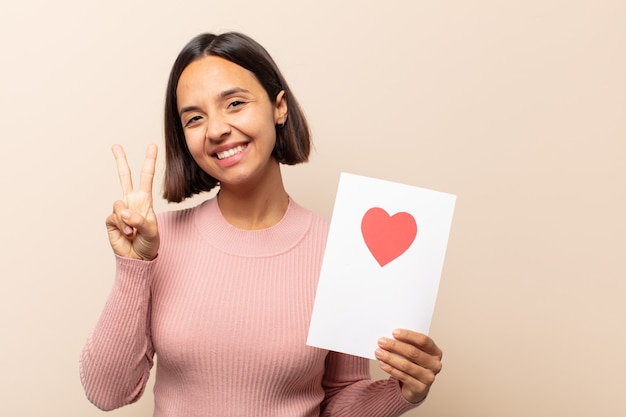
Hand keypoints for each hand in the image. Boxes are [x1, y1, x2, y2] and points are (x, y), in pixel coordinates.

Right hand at [105, 144, 159, 259]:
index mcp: (144, 200)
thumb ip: (140, 220)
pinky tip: (126, 234)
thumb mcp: (152, 232)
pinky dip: (121, 226)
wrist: (137, 258)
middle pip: (124, 177)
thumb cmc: (149, 244)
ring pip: (119, 204)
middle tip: (115, 146)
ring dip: (127, 220)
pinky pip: (114, 217)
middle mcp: (131, 202)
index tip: (152, 146)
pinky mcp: (111, 220)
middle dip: (120, 161)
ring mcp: (120, 211)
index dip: (149, 161)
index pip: (146, 177)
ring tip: (133, 232)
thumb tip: (124, 211)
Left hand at [375, 329, 442, 403]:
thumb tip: (390, 336)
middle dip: (395, 346)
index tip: (394, 332)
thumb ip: (408, 344)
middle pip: (413, 352)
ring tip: (378, 352)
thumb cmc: (414, 364)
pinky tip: (382, 363)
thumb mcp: (415, 353)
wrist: (416, 386)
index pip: (423, 340)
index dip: (408, 335)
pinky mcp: (420, 388)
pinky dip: (390, 369)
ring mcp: (429, 378)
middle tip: (381, 341)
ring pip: (406, 365)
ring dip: (390, 358)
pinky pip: (402, 376)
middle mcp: (435, 365)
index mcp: (436, 352)